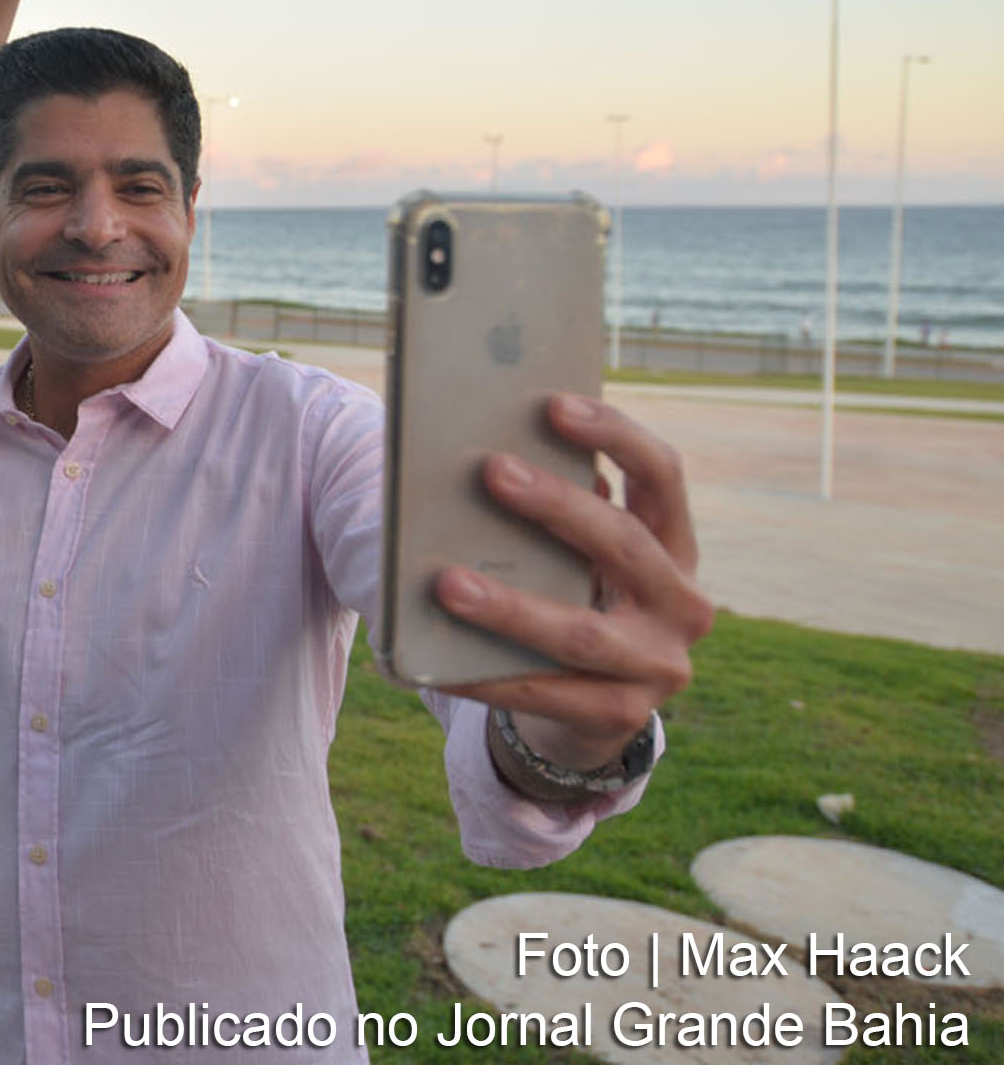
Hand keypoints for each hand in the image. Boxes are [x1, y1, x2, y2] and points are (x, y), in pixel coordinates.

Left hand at [435, 395, 712, 770]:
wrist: (595, 707)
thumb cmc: (576, 600)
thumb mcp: (582, 558)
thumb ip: (562, 516)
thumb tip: (491, 462)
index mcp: (675, 545)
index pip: (663, 475)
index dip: (616, 435)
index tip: (555, 404)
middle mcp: (683, 603)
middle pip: (625, 545)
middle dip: (556, 507)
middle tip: (491, 471)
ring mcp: (660, 666)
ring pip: (579, 633)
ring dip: (510, 607)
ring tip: (445, 582)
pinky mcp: (621, 717)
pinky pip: (544, 693)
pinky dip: (487, 675)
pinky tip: (437, 662)